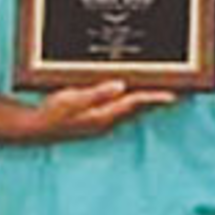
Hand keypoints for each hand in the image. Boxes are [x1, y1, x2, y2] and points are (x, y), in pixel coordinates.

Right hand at [24, 81, 175, 141]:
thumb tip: (119, 86)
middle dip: (157, 100)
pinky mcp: (96, 118)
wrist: (36, 129)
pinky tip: (133, 95)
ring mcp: (101, 121)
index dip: (154, 98)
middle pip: (139, 108)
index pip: (135, 103)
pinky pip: (121, 109)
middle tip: (179, 93)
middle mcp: (106, 120)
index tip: (173, 95)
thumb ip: (96, 93)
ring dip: (147, 101)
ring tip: (164, 93)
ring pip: (131, 109)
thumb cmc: (51, 113)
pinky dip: (132, 101)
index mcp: (103, 115)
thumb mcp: (71, 99)